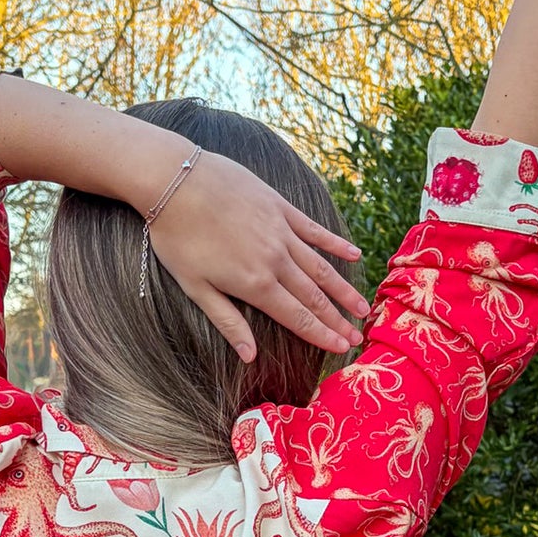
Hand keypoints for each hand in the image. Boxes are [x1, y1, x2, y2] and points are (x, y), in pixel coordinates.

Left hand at [147, 150, 368, 362]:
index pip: (297, 317)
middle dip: (338, 319)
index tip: (343, 348)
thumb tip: (249, 356)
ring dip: (343, 289)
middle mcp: (276, 261)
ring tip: (362, 306)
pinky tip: (353, 253)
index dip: (322, 335)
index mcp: (255, 285)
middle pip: (314, 296)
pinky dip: (335, 243)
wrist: (174, 180)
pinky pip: (314, 229)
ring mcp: (282, 232)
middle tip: (358, 337)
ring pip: (321, 266)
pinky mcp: (280, 207)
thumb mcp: (195, 287)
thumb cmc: (177, 237)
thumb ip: (227, 322)